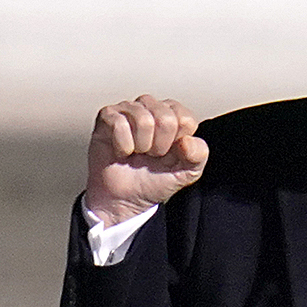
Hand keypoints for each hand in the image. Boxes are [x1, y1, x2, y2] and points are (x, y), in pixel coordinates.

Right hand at [86, 95, 207, 224]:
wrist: (124, 198)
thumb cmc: (153, 180)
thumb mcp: (186, 173)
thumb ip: (198, 156)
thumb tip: (188, 140)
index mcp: (174, 116)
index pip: (185, 119)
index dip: (177, 144)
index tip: (169, 154)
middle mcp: (152, 107)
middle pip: (165, 118)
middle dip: (159, 146)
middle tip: (151, 155)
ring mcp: (129, 109)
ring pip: (143, 120)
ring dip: (140, 146)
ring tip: (137, 152)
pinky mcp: (108, 115)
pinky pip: (119, 124)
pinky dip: (122, 146)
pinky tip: (122, 150)